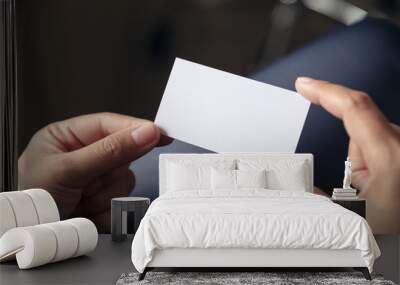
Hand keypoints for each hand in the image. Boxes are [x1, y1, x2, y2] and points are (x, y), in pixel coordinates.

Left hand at [18, 113, 170, 231]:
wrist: (26, 235)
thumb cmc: (30, 199)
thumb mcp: (67, 169)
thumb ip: (109, 151)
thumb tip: (144, 133)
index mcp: (70, 137)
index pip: (110, 125)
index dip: (136, 128)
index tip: (159, 133)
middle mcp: (86, 155)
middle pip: (122, 156)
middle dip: (108, 174)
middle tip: (88, 183)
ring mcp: (96, 179)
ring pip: (124, 182)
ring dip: (104, 196)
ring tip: (79, 201)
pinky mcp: (103, 201)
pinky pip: (121, 203)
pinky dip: (106, 212)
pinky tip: (85, 212)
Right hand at [296, 77, 399, 232]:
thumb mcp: (358, 212)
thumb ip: (326, 196)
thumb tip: (307, 190)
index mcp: (387, 155)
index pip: (352, 107)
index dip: (324, 91)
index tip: (304, 85)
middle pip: (359, 128)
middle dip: (353, 156)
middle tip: (362, 190)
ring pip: (370, 138)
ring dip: (367, 161)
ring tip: (380, 192)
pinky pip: (382, 141)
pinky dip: (377, 159)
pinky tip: (387, 183)